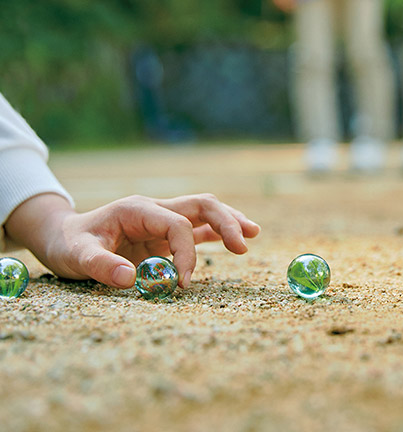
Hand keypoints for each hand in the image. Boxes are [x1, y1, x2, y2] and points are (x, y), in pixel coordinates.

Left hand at [4, 193, 259, 288]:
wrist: (63, 237)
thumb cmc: (69, 244)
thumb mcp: (76, 255)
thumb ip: (101, 265)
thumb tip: (129, 278)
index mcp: (138, 209)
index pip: (177, 224)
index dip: (187, 252)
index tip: (183, 282)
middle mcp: (155, 210)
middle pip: (201, 206)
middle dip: (226, 222)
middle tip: (244, 244)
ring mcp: (162, 221)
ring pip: (205, 213)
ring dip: (229, 222)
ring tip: (253, 234)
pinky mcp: (164, 235)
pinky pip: (197, 230)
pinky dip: (216, 235)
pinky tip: (234, 242)